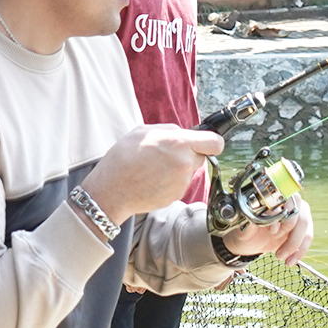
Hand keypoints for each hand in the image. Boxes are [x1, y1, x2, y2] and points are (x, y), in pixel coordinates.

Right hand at [80, 125, 223, 222]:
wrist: (112, 190)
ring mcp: (182, 182)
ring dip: (178, 168)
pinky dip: (170, 181)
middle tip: (167, 154)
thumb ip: (171, 131)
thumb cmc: (123, 157)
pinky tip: (153, 179)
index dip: (212, 142)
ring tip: (155, 167)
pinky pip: (180, 183)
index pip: (216, 143)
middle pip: (201, 156)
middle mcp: (185, 164)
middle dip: (189, 153)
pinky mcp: (177, 195)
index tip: (205, 142)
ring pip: (189, 170)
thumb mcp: (144, 131)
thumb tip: (185, 134)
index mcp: (180, 143)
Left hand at [222, 196, 314, 264]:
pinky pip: (307, 238)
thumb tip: (259, 214)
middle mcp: (289, 203)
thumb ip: (251, 218)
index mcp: (274, 198)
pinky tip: (290, 260)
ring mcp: (297, 215)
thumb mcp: (244, 226)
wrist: (248, 243)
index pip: (288, 201)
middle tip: (276, 244)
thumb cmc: (246, 231)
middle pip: (301, 216)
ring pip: (306, 228)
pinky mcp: (301, 229)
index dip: (282, 216)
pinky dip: (300, 251)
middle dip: (290, 235)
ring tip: (281, 257)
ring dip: (295, 245)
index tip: (271, 231)